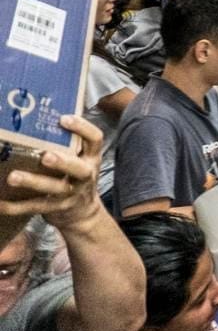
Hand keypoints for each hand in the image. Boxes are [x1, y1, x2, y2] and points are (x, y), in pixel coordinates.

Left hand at [0, 115, 102, 232]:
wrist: (83, 213)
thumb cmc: (75, 177)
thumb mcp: (80, 159)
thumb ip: (68, 144)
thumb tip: (40, 116)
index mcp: (91, 158)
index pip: (95, 139)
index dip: (82, 128)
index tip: (63, 119)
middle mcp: (85, 175)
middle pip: (78, 169)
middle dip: (62, 162)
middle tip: (45, 156)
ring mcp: (71, 193)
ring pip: (54, 188)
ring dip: (33, 182)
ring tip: (13, 177)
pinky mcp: (56, 208)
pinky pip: (35, 207)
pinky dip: (17, 206)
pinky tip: (1, 203)